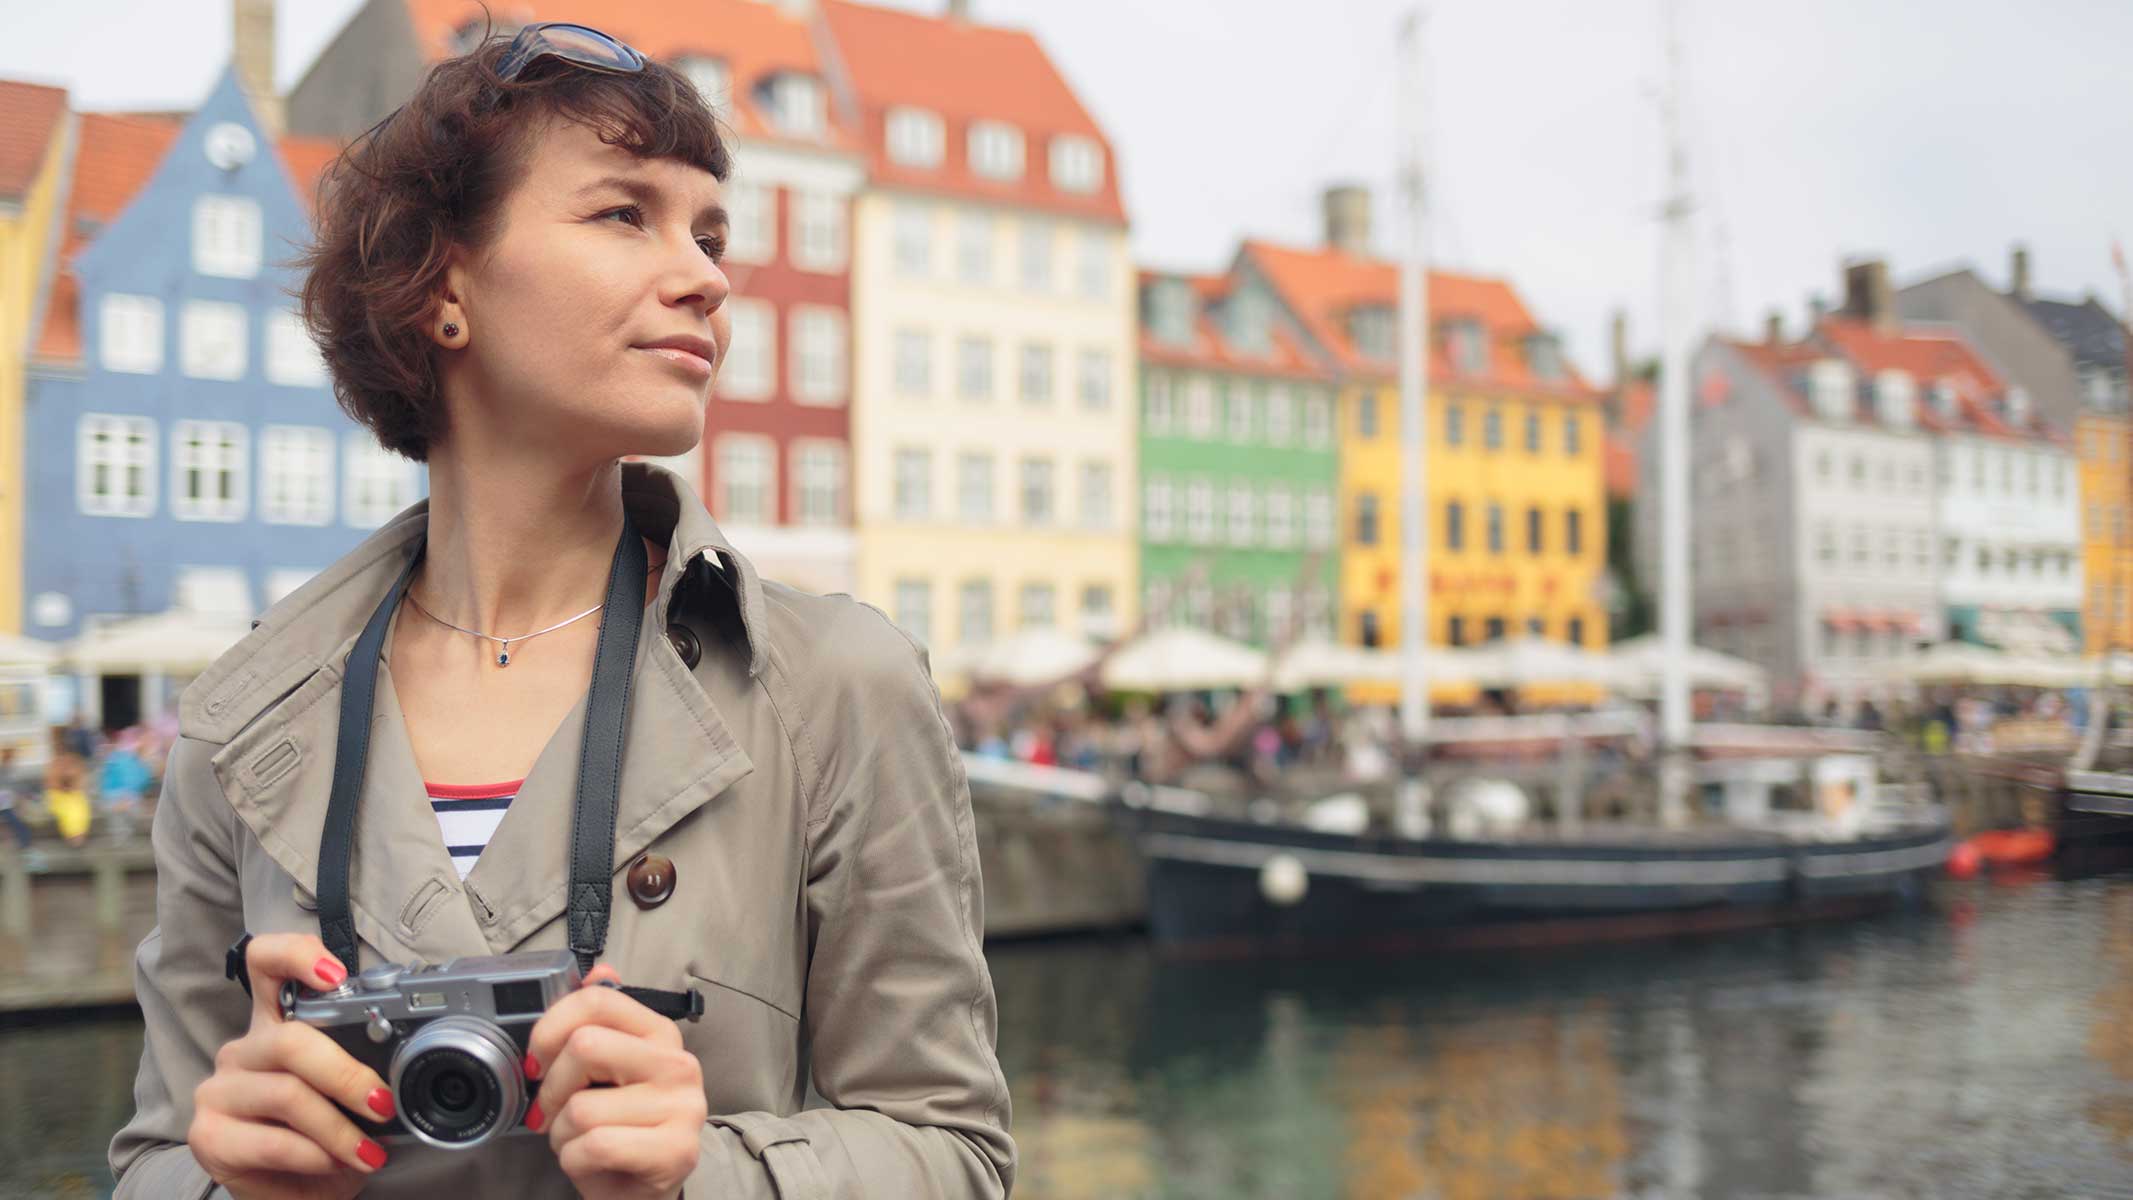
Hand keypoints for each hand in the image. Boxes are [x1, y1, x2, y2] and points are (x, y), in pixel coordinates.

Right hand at [189, 933, 395, 1199]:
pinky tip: (335, 1164)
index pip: (267, 964)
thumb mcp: (351, 1093)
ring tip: (368, 1151)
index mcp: (276, 1024)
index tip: (335, 976)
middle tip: (384, 1104)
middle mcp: (244, 1049)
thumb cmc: (326, 1136)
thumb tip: (408, 1057)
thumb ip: (367, 1062)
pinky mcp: (210, 1136)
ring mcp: (220, 1091)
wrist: (298, 1194)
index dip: (297, 956)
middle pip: (292, 1040)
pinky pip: (274, 1142)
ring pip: (288, 1094)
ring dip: (340, 1129)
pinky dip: (317, 1156)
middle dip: (348, 1075)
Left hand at [524, 964, 706, 1199]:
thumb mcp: (608, 1071)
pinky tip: (592, 1162)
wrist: (646, 1192)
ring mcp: (683, 1108)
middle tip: (553, 1111)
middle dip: (552, 1088)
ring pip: (583, 1108)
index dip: (551, 1027)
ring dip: (562, 1135)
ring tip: (580, 1141)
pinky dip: (574, 1161)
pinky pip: (594, 1145)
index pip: (599, 1001)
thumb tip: (600, 971)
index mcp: (660, 1035)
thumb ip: (602, 1021)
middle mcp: (679, 1065)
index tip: (538, 1060)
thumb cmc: (621, 1127)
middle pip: (585, 1047)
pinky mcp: (675, 1151)